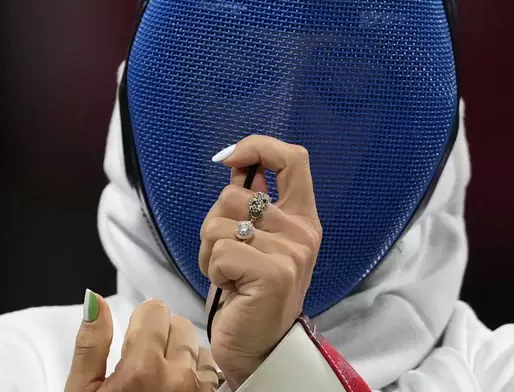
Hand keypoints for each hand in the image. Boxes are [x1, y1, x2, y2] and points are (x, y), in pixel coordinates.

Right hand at [65, 293, 218, 391]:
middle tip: (144, 359)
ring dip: (181, 352)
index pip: (155, 310)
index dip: (140, 321)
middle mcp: (176, 378)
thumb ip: (92, 344)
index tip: (134, 337)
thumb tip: (95, 301)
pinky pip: (211, 370)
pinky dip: (197, 371)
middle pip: (179, 323)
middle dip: (161, 334)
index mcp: (141, 369)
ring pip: (197, 344)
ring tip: (160, 375)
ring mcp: (198, 391)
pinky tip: (177, 386)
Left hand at [200, 135, 321, 388]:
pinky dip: (212, 270)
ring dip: (210, 251)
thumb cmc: (250, 293)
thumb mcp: (255, 243)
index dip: (258, 146)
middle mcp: (303, 232)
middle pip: (234, 194)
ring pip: (219, 223)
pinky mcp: (274, 273)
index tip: (230, 160)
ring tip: (229, 275)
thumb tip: (237, 164)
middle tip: (227, 257)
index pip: (294, 158)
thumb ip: (251, 203)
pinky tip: (230, 288)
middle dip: (214, 225)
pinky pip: (220, 251)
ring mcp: (292, 252)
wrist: (259, 347)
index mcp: (303, 218)